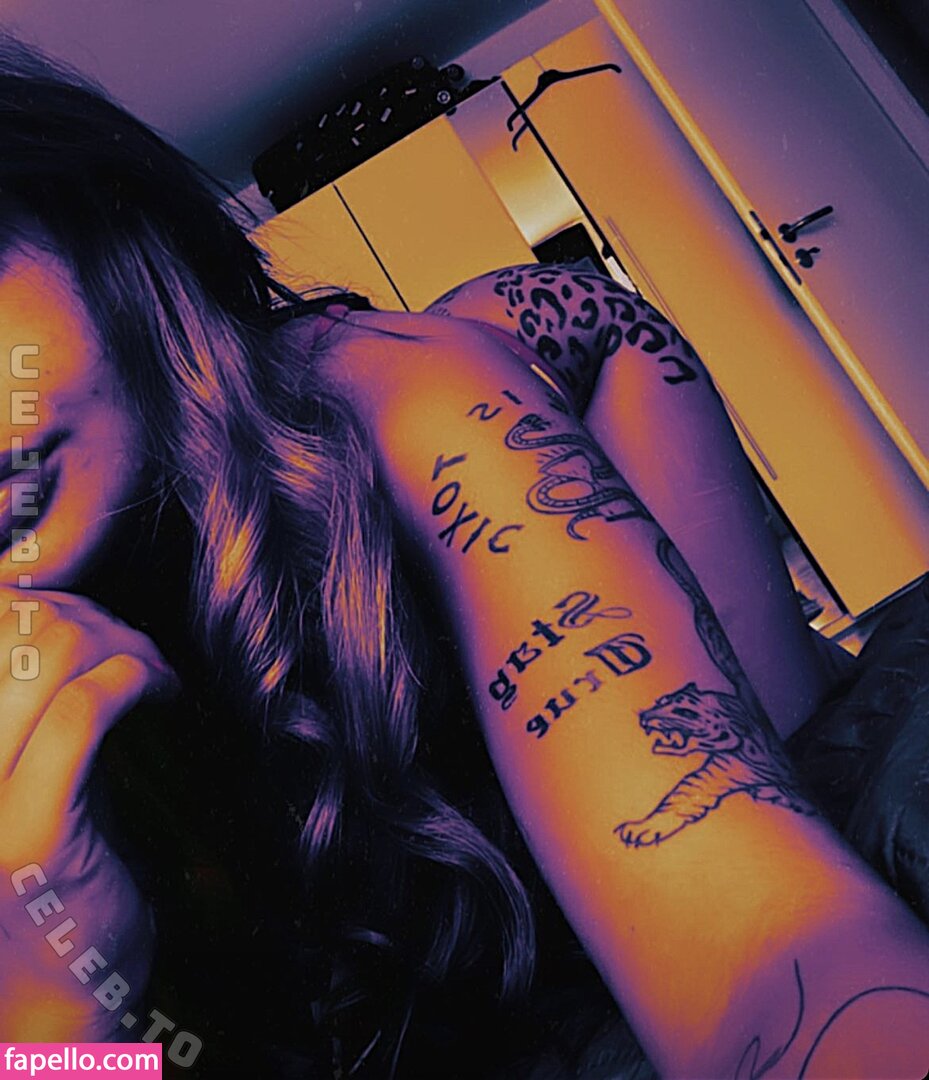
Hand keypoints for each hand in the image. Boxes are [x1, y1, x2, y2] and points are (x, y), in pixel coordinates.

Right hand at [0, 588, 178, 1038]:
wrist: (49, 993)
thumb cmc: (49, 873)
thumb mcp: (26, 769)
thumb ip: (32, 698)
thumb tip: (64, 612)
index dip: (44, 594)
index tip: (95, 623)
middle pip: (22, 621)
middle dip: (99, 618)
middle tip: (138, 655)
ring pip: (54, 653)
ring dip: (126, 646)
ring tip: (155, 678)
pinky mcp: (28, 832)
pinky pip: (84, 710)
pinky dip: (135, 680)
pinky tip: (161, 693)